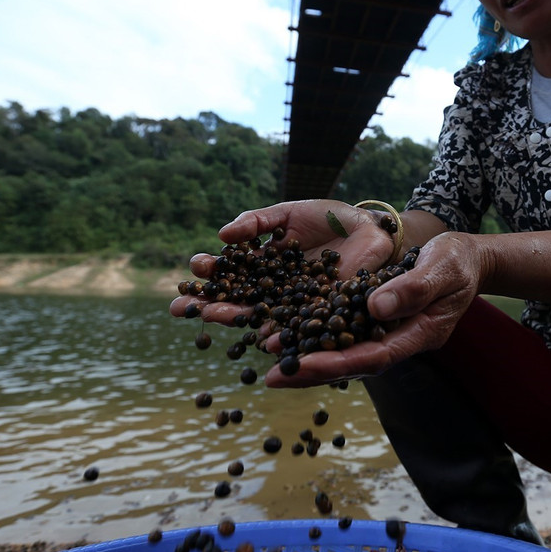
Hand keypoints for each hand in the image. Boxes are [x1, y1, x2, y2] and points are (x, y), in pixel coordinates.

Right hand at [168, 199, 396, 324]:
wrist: (370, 228)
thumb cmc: (328, 219)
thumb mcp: (287, 213)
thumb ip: (257, 222)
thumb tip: (222, 234)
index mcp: (264, 265)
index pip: (230, 273)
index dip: (209, 274)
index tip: (192, 270)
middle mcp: (274, 289)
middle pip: (237, 299)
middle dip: (208, 302)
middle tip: (180, 305)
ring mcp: (294, 303)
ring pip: (259, 315)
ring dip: (235, 317)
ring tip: (212, 316)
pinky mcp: (319, 313)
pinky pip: (296, 326)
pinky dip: (279, 333)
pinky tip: (261, 338)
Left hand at [263, 232, 483, 387]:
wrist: (466, 258)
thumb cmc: (458, 260)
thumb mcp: (442, 267)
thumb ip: (414, 288)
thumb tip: (375, 307)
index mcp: (419, 334)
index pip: (374, 356)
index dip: (337, 364)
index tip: (303, 365)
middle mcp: (400, 339)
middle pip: (353, 363)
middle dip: (313, 371)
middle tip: (273, 377)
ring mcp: (389, 331)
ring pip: (346, 351)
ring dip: (310, 358)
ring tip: (272, 359)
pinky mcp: (378, 319)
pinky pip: (346, 333)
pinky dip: (318, 335)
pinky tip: (290, 333)